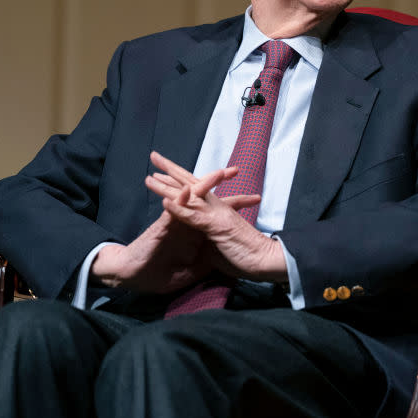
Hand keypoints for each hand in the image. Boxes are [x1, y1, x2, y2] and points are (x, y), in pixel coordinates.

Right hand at [92, 165, 261, 293]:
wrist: (134, 277)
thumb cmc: (159, 272)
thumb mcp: (191, 270)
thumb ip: (206, 262)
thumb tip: (223, 262)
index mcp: (196, 229)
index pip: (218, 212)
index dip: (236, 203)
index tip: (256, 198)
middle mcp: (187, 221)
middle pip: (206, 197)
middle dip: (220, 182)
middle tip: (236, 170)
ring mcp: (175, 222)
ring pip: (190, 198)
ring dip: (203, 185)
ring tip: (218, 173)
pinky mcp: (163, 228)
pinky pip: (173, 211)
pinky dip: (181, 201)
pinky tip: (189, 191)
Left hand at [146, 151, 287, 281]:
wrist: (267, 261)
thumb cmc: (248, 256)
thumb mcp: (225, 245)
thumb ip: (213, 238)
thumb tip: (205, 241)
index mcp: (218, 211)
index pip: (197, 190)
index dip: (180, 180)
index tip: (163, 172)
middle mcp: (217, 207)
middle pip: (190, 183)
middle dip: (171, 170)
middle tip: (154, 156)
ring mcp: (216, 215)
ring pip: (188, 196)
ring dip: (167, 187)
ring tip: (149, 177)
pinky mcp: (216, 227)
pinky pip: (193, 217)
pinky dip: (178, 209)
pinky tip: (164, 202)